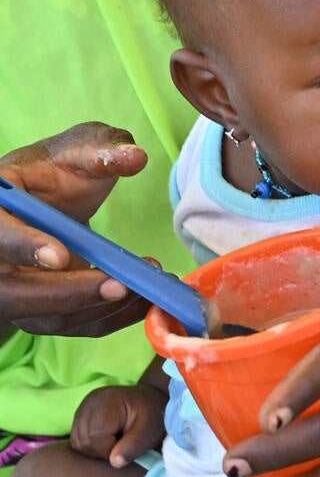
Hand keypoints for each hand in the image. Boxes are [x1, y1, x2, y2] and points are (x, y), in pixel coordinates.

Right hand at [0, 122, 150, 335]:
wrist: (47, 200)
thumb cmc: (55, 172)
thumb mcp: (74, 151)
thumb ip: (99, 150)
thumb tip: (134, 156)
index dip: (23, 246)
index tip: (60, 254)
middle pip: (14, 293)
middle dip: (68, 294)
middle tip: (120, 286)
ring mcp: (14, 291)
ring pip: (47, 319)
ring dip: (100, 309)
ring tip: (149, 287)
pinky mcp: (41, 313)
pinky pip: (74, 326)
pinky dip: (112, 318)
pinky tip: (147, 299)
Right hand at [71, 384, 167, 467]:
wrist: (150, 400)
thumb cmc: (153, 416)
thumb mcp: (150, 432)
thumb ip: (133, 447)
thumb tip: (114, 462)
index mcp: (107, 403)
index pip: (95, 436)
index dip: (109, 449)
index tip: (126, 448)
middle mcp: (90, 403)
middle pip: (83, 440)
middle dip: (102, 450)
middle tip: (122, 446)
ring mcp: (83, 408)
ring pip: (77, 441)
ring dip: (95, 449)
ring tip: (116, 442)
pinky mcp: (80, 414)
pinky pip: (77, 438)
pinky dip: (91, 445)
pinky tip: (107, 440)